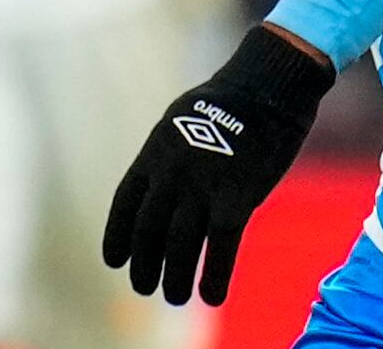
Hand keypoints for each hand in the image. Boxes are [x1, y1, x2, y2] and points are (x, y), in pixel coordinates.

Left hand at [103, 25, 333, 305]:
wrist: (267, 85)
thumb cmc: (228, 101)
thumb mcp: (180, 121)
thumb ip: (168, 157)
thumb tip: (161, 189)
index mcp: (155, 151)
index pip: (125, 203)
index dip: (117, 236)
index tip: (114, 262)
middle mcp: (171, 172)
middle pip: (149, 232)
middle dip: (145, 265)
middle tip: (145, 287)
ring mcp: (202, 186)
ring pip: (181, 247)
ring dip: (176, 279)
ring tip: (175, 297)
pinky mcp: (237, 196)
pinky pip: (221, 248)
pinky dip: (216, 277)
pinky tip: (212, 296)